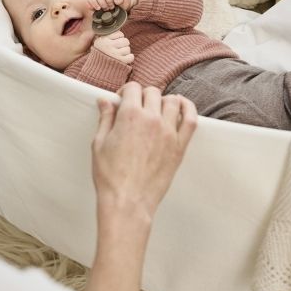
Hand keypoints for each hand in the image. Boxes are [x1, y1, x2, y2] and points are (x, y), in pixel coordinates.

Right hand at [92, 83, 196, 224]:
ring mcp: (168, 132)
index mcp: (129, 116)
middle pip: (152, 92)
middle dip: (142, 95)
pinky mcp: (179, 146)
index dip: (126, 92)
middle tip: (136, 107)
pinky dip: (188, 108)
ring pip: (172, 101)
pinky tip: (181, 106)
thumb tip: (105, 100)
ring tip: (156, 109)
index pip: (133, 88)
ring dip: (163, 101)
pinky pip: (191, 119)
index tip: (122, 100)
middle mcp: (151, 119)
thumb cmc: (110, 175)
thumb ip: (105, 118)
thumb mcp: (99, 143)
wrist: (127, 201)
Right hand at [93, 31, 133, 63]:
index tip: (114, 42)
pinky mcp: (120, 62)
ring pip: (128, 49)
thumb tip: (118, 27)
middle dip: (123, 45)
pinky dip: (129, 58)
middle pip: (125, 41)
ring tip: (119, 55)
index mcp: (103, 40)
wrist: (97, 69)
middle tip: (118, 49)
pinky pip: (131, 57)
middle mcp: (108, 46)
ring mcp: (114, 54)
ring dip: (125, 52)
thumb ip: (107, 35)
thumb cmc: (100, 54)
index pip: (119, 34)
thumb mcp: (100, 43)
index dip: (119, 38)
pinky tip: (123, 59)